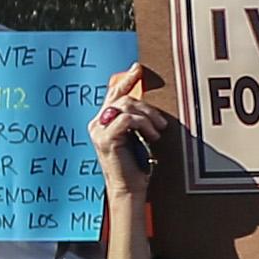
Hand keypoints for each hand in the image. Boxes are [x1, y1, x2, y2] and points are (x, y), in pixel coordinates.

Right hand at [94, 65, 174, 189]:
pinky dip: (143, 125)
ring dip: (147, 116)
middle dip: (146, 105)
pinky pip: (127, 120)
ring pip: (125, 106)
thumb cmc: (135, 166)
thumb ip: (135, 121)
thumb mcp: (136, 137)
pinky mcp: (106, 139)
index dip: (126, 79)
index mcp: (102, 122)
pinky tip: (152, 136)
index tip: (137, 68)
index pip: (113, 94)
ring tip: (158, 131)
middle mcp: (97, 124)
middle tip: (161, 122)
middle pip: (122, 98)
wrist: (129, 189)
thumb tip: (146, 104)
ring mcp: (99, 131)